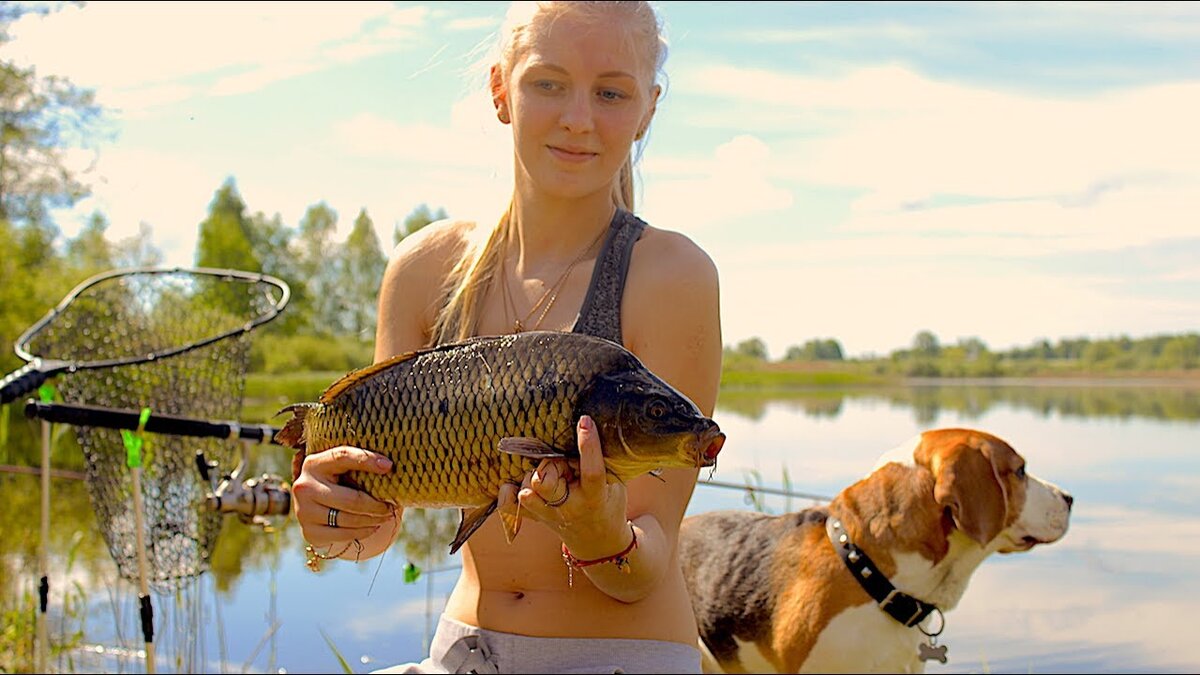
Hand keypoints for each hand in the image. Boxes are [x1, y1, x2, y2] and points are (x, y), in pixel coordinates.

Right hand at [291, 445, 397, 550]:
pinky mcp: (310, 532)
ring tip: (386, 516)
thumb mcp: (343, 468)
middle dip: (376, 505)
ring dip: (372, 520)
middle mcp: (304, 487)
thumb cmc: (338, 482)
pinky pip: (343, 535)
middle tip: (391, 506)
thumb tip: (389, 466)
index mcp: (314, 464)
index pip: (342, 457)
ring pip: (348, 519)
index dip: (366, 460)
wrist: (316, 507)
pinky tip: (373, 527)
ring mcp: (304, 512)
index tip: (389, 466)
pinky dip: (362, 532)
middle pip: (351, 499)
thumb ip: (360, 464)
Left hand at [506, 415, 629, 556]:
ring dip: (532, 476)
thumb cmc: (607, 502)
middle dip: (551, 463)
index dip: (588, 445)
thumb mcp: (614, 484)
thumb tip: (586, 425)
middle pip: (546, 481)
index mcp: (595, 498)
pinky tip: (514, 483)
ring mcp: (549, 516)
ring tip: (546, 474)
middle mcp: (569, 508)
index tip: (584, 420)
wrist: (598, 541)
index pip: (592, 471)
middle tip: (563, 464)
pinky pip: (510, 507)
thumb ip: (602, 463)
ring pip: (527, 492)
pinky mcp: (535, 519)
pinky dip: (508, 493)